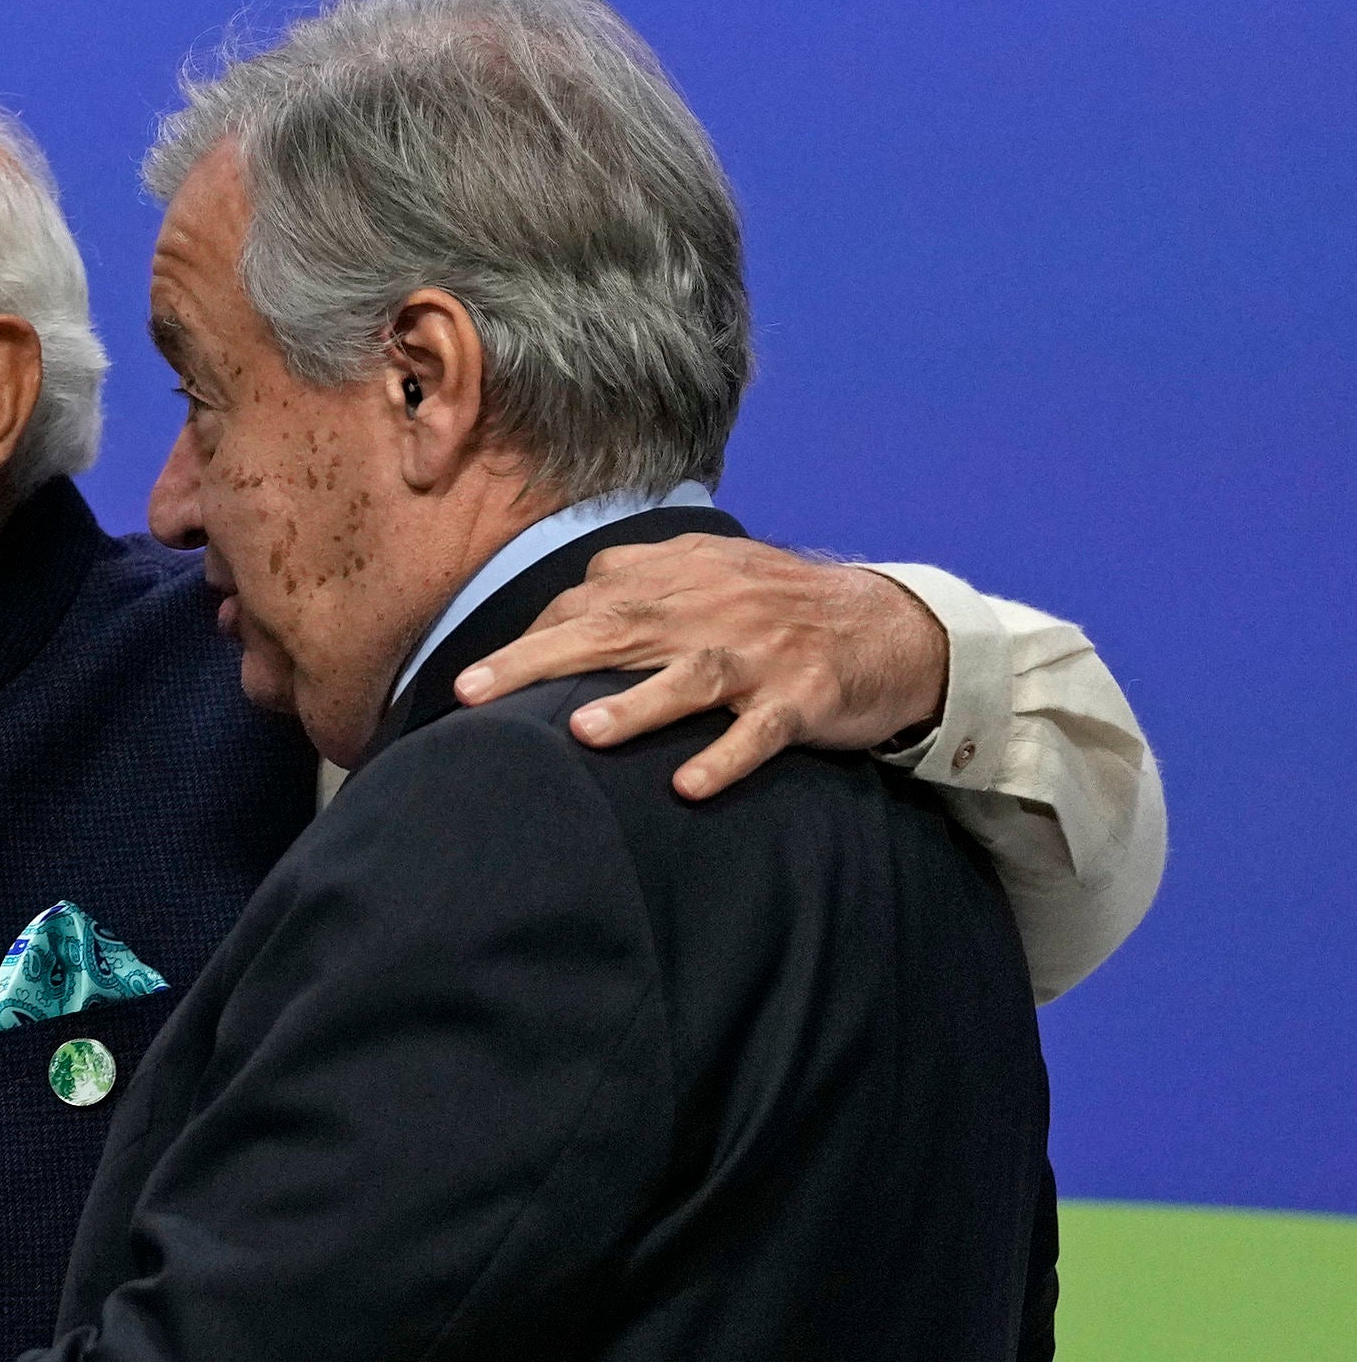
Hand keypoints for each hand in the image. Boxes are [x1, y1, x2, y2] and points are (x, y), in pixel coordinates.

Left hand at [454, 533, 947, 800]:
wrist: (891, 624)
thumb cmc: (776, 607)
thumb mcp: (708, 574)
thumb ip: (635, 583)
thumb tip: (557, 609)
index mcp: (680, 578)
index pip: (587, 602)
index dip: (528, 639)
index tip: (470, 681)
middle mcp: (712, 608)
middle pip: (615, 630)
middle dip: (538, 661)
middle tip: (472, 691)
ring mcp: (760, 654)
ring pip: (690, 676)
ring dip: (636, 704)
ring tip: (581, 731)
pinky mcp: (804, 697)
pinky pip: (761, 732)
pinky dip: (727, 758)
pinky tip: (688, 787)